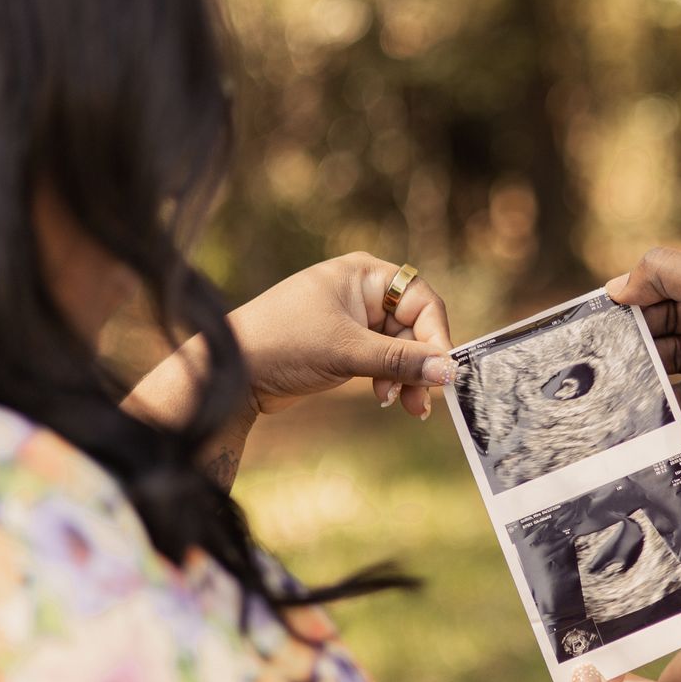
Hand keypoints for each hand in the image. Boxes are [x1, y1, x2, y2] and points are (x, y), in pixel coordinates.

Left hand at [229, 253, 454, 419]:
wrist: (232, 372)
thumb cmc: (283, 344)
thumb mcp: (347, 352)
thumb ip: (401, 361)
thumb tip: (448, 371)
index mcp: (363, 275)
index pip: (420, 300)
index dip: (436, 335)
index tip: (442, 371)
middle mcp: (362, 291)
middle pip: (413, 326)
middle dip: (419, 363)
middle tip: (423, 400)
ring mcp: (353, 318)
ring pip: (400, 347)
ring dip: (406, 376)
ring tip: (404, 406)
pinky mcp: (345, 344)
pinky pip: (382, 359)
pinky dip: (389, 378)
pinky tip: (384, 398)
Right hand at [607, 248, 680, 466]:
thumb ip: (667, 274)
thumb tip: (620, 284)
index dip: (645, 284)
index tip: (608, 302)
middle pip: (674, 313)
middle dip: (642, 323)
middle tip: (604, 338)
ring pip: (677, 353)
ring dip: (648, 359)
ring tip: (612, 368)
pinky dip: (664, 395)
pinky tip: (636, 397)